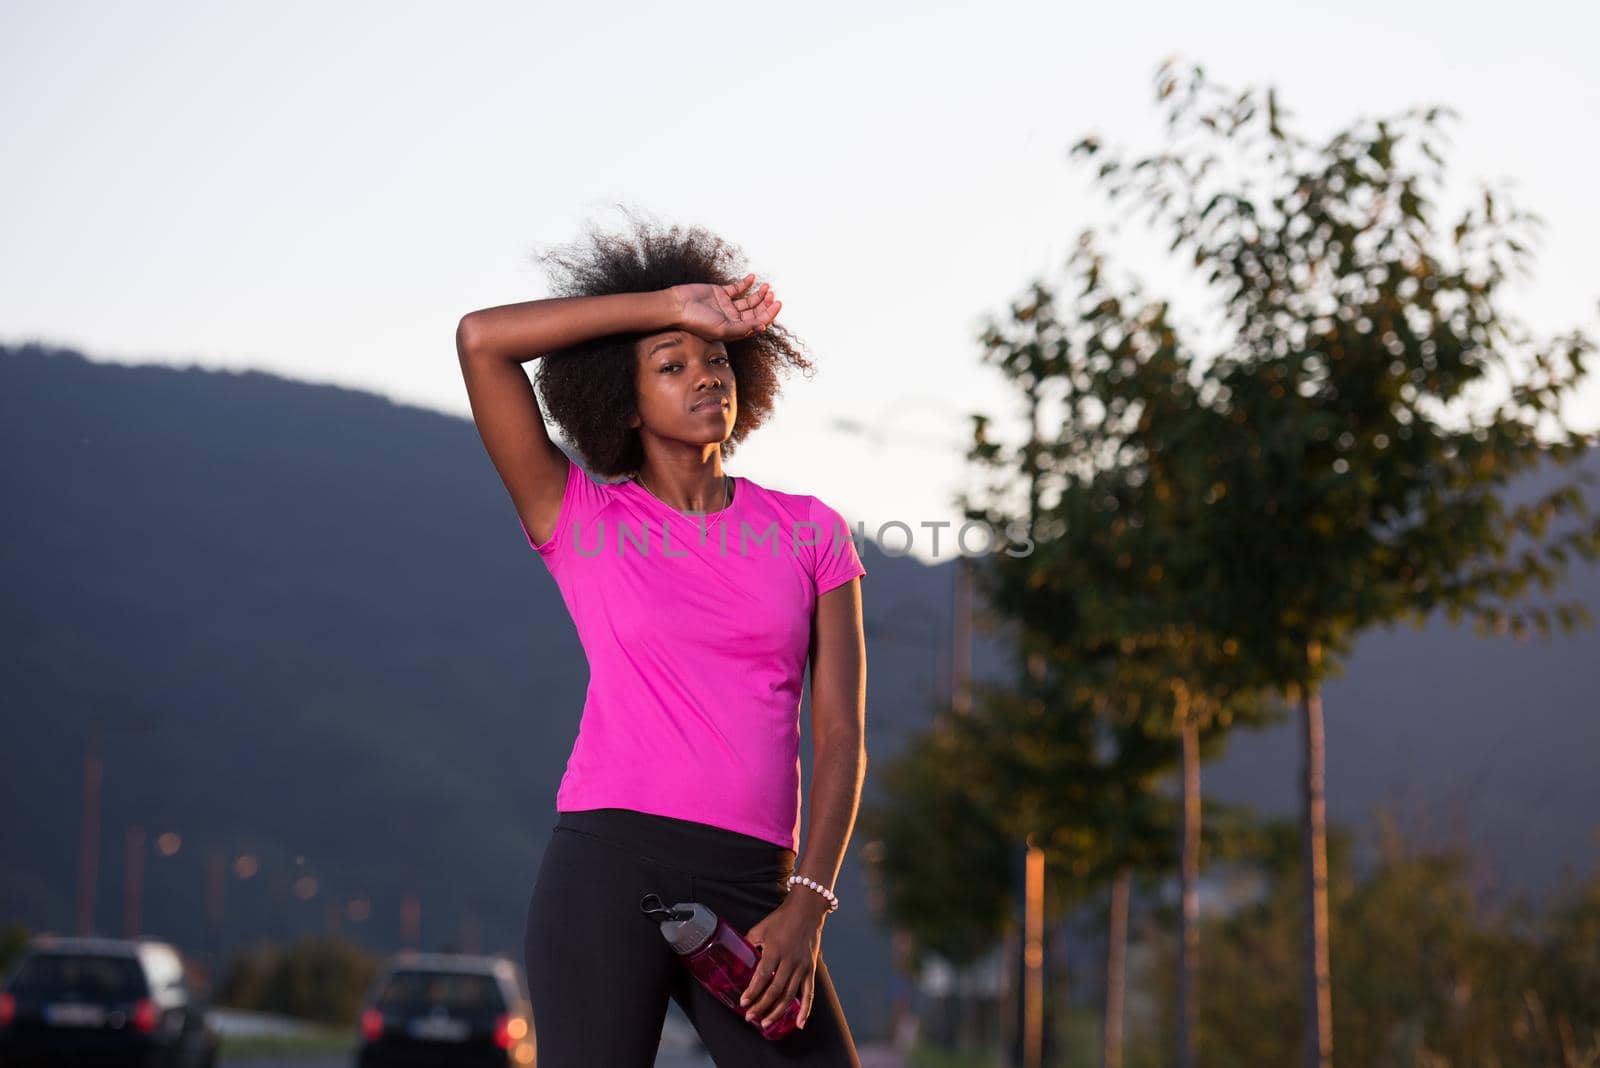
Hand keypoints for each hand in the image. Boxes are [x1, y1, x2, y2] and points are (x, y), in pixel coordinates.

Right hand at [670, 273, 781, 341]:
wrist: (677, 306)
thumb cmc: (696, 321)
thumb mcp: (723, 329)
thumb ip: (744, 328)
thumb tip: (763, 327)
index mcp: (734, 330)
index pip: (757, 323)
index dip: (769, 315)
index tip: (777, 304)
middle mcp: (732, 319)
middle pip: (755, 312)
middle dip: (766, 304)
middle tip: (773, 295)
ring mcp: (726, 306)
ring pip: (749, 301)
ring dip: (759, 294)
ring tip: (767, 287)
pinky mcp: (720, 293)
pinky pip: (737, 288)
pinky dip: (746, 284)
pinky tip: (753, 279)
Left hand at [738, 891, 827, 1029]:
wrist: (806, 910)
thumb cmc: (781, 919)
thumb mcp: (760, 929)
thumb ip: (749, 944)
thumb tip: (736, 957)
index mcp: (775, 950)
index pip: (762, 976)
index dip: (752, 991)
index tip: (743, 1002)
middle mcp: (790, 960)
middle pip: (775, 990)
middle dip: (762, 1006)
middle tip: (750, 1017)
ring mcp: (802, 966)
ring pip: (790, 995)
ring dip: (777, 1012)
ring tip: (765, 1023)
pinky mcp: (811, 969)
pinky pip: (809, 993)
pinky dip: (805, 1010)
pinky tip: (798, 1024)